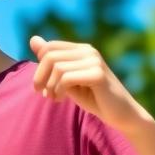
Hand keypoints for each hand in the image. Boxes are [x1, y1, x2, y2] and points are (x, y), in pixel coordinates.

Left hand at [29, 35, 147, 130]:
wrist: (121, 114)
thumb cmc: (94, 98)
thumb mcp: (67, 79)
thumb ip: (52, 61)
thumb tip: (33, 39)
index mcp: (82, 49)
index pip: (49, 47)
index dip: (39, 67)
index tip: (40, 86)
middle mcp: (89, 51)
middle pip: (49, 56)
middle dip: (40, 77)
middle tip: (43, 94)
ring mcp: (94, 61)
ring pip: (57, 68)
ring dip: (50, 86)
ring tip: (54, 98)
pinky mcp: (98, 75)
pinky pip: (66, 78)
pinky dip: (59, 90)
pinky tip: (61, 99)